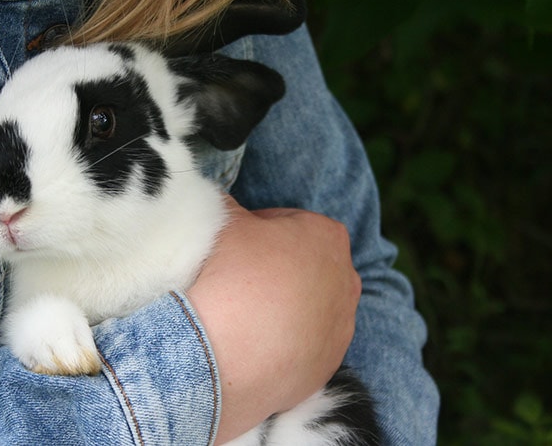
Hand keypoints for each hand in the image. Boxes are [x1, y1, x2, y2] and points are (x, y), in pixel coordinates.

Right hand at [187, 196, 360, 442]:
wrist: (222, 353)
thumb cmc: (230, 277)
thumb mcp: (224, 221)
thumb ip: (228, 204)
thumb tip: (223, 202)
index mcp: (327, 236)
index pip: (291, 222)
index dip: (260, 228)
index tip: (236, 241)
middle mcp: (346, 281)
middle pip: (306, 265)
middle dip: (278, 268)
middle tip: (238, 275)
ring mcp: (340, 327)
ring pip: (308, 308)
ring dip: (283, 307)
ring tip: (243, 313)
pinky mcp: (327, 366)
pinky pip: (303, 346)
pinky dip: (282, 343)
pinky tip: (251, 342)